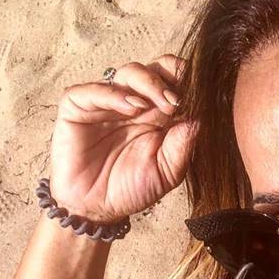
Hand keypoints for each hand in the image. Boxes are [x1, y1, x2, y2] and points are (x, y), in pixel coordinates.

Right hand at [48, 54, 198, 223]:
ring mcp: (106, 102)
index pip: (175, 81)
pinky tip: (131, 107)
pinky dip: (113, 94)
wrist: (97, 209)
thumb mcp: (168, 171)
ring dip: (148, 83)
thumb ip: (183, 144)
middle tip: (177, 101)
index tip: (199, 94)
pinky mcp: (77, 108)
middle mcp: (135, 102)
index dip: (187, 81)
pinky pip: (92, 90)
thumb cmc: (133, 189)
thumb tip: (202, 117)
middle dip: (170, 78)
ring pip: (128, 72)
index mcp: (158, 113)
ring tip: (161, 104)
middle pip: (155, 69)